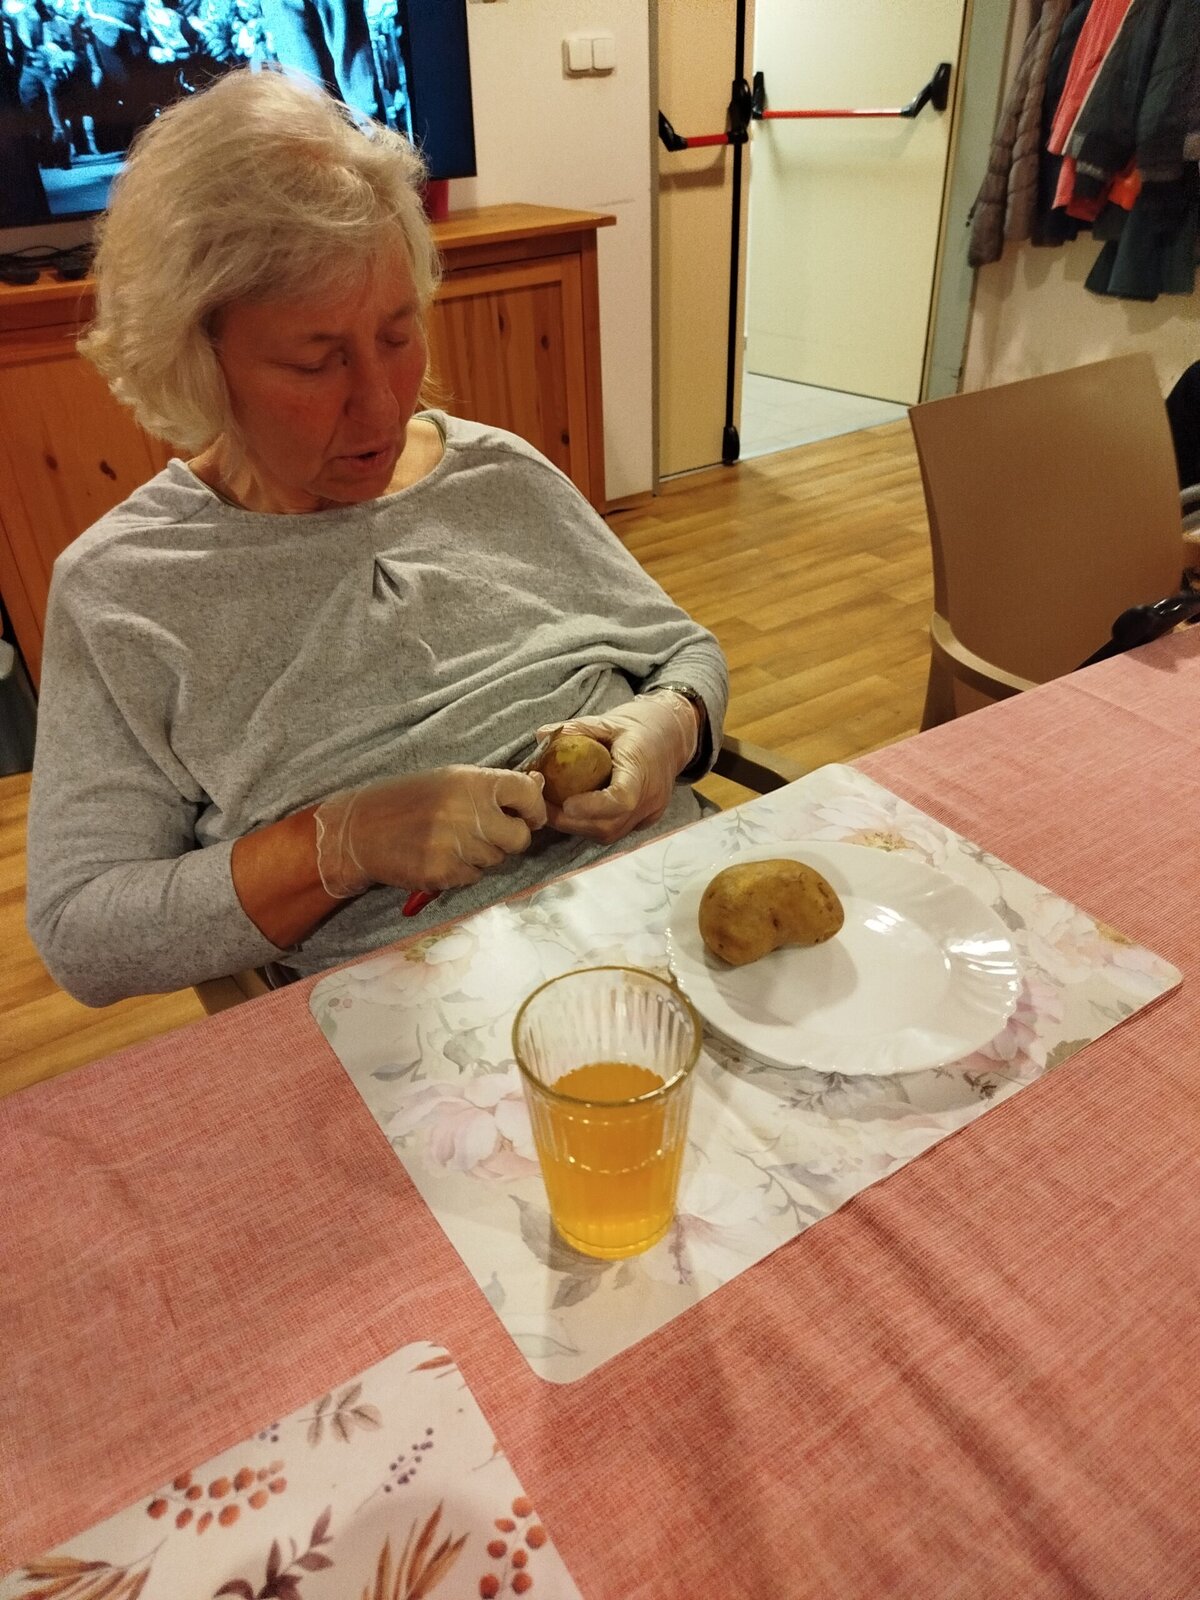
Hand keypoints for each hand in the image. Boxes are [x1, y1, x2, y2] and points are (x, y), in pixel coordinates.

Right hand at [313, 766, 547, 898]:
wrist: (360, 829)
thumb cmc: (409, 800)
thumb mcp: (450, 780)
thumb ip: (493, 787)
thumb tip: (540, 785)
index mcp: (471, 782)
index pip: (526, 794)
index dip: (534, 807)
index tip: (528, 814)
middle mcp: (467, 812)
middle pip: (519, 837)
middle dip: (509, 838)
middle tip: (486, 833)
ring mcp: (455, 845)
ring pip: (497, 860)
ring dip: (483, 855)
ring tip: (453, 841)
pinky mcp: (443, 873)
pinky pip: (474, 877)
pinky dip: (464, 871)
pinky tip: (441, 856)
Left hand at [536, 693, 699, 843]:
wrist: (673, 737)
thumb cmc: (639, 726)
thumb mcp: (607, 721)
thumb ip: (576, 729)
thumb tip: (540, 735)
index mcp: (643, 767)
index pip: (622, 798)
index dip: (593, 807)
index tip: (566, 805)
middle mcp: (651, 797)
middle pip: (610, 825)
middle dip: (572, 822)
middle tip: (542, 807)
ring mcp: (650, 812)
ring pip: (611, 833)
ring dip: (578, 827)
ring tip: (553, 811)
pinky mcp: (645, 820)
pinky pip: (616, 831)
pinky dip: (591, 825)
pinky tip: (573, 813)